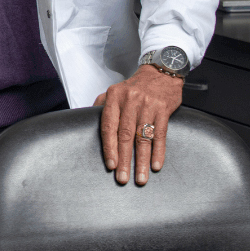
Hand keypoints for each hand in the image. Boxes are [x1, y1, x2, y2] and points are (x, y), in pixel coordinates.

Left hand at [93, 65, 183, 185]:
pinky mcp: (163, 109)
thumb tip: (85, 121)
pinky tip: (155, 165)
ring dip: (141, 161)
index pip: (109, 126)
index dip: (109, 147)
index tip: (111, 165)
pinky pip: (160, 134)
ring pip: (143, 138)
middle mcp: (130, 101)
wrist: (160, 72)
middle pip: (125, 135)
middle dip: (124, 160)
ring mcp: (148, 105)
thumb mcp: (114, 91)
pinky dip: (158, 152)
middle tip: (122, 178)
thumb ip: (101, 105)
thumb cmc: (134, 87)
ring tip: (140, 178)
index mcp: (114, 97)